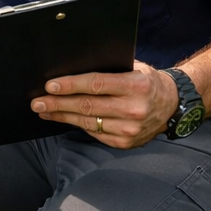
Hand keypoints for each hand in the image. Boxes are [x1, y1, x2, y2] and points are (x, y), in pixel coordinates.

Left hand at [31, 60, 178, 148]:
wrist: (172, 105)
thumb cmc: (146, 81)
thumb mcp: (134, 68)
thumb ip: (109, 69)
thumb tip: (72, 68)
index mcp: (135, 85)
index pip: (96, 84)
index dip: (70, 85)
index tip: (50, 86)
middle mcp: (133, 109)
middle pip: (87, 106)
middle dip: (58, 104)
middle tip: (37, 102)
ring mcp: (129, 129)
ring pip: (87, 122)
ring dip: (62, 116)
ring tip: (44, 110)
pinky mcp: (124, 143)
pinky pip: (93, 133)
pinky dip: (76, 125)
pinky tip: (63, 119)